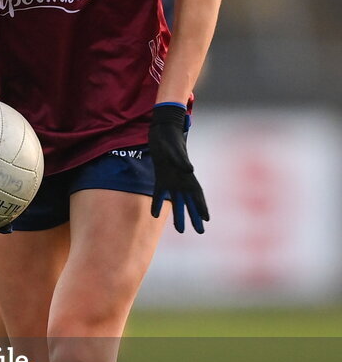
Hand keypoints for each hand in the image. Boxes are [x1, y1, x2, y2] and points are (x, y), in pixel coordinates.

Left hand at [148, 102, 208, 234]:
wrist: (161, 130)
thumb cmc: (170, 138)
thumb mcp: (175, 149)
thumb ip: (181, 161)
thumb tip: (190, 171)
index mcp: (188, 175)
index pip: (197, 194)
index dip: (202, 207)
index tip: (207, 220)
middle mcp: (181, 180)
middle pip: (189, 202)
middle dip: (195, 217)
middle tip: (200, 231)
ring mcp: (171, 179)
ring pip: (177, 201)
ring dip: (179, 215)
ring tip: (182, 230)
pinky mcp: (160, 177)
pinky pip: (159, 193)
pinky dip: (157, 203)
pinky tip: (154, 215)